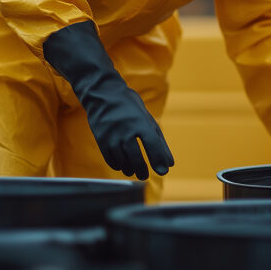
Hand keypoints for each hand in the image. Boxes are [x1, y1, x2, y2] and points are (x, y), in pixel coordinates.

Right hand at [43, 21, 173, 180]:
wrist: (102, 93)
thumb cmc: (129, 106)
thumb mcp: (147, 118)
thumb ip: (159, 141)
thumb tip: (169, 163)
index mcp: (140, 122)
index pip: (152, 145)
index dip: (158, 159)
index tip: (163, 170)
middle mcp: (126, 130)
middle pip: (136, 157)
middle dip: (142, 169)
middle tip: (145, 175)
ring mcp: (112, 135)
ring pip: (122, 160)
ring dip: (130, 169)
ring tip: (135, 171)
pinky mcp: (101, 139)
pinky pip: (110, 158)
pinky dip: (117, 165)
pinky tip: (122, 166)